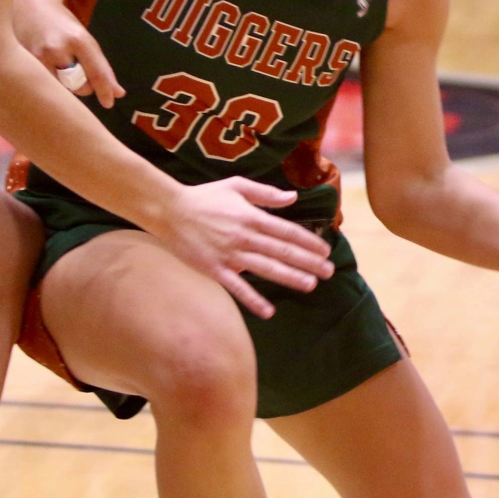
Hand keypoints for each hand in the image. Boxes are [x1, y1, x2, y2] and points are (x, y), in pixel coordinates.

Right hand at [12, 0, 123, 107]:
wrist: (25, 3)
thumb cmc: (58, 21)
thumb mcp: (81, 36)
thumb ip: (98, 65)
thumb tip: (118, 94)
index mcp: (78, 39)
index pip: (96, 72)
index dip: (105, 90)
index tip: (109, 103)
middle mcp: (57, 50)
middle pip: (78, 86)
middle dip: (82, 85)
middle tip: (75, 71)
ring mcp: (37, 59)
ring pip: (60, 90)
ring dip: (64, 86)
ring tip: (57, 68)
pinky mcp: (21, 65)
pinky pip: (42, 86)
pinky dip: (47, 84)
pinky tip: (42, 69)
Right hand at [149, 178, 336, 319]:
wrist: (169, 211)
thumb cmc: (204, 197)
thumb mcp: (236, 186)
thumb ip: (265, 193)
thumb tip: (292, 197)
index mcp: (251, 216)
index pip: (287, 230)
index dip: (308, 241)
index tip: (325, 250)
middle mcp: (244, 236)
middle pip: (282, 251)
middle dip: (308, 262)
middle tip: (329, 271)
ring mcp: (230, 255)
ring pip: (266, 268)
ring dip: (290, 278)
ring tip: (310, 285)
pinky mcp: (215, 269)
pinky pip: (237, 287)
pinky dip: (253, 300)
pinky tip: (269, 311)